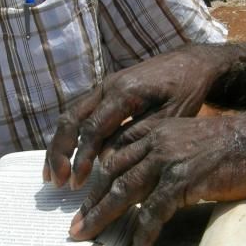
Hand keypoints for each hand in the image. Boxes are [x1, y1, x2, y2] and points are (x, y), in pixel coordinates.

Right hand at [45, 44, 230, 188]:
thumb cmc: (186, 90)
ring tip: (52, 175)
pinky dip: (70, 136)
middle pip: (70, 120)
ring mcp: (104, 87)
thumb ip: (137, 137)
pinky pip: (80, 114)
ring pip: (70, 116)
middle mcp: (107, 86)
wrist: (192, 62)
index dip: (82, 158)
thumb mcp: (170, 117)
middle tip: (57, 182)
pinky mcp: (106, 91)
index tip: (77, 183)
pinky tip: (67, 157)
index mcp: (124, 92)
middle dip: (59, 152)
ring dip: (59, 146)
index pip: (92, 129)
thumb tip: (105, 160)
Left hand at [69, 113, 245, 245]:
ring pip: (124, 192)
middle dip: (91, 203)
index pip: (114, 156)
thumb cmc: (228, 145)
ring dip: (103, 218)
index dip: (97, 181)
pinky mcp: (182, 181)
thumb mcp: (187, 139)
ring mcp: (167, 160)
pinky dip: (142, 234)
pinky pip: (153, 212)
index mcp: (154, 131)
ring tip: (88, 237)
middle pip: (112, 174)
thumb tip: (145, 180)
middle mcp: (155, 142)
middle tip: (77, 226)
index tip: (85, 202)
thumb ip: (163, 152)